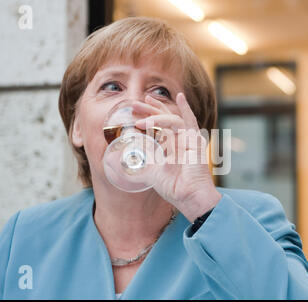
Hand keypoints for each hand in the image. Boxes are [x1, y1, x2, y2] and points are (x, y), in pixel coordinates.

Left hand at [134, 93, 220, 221]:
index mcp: (170, 145)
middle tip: (134, 104)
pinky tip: (179, 97)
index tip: (137, 106)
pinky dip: (185, 109)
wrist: (189, 197)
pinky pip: (189, 122)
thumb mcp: (150, 174)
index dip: (150, 113)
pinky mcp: (194, 142)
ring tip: (140, 117)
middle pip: (164, 117)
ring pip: (171, 120)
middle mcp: (179, 140)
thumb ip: (136, 167)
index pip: (159, 124)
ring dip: (156, 116)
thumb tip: (112, 163)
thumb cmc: (174, 188)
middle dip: (149, 109)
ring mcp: (188, 139)